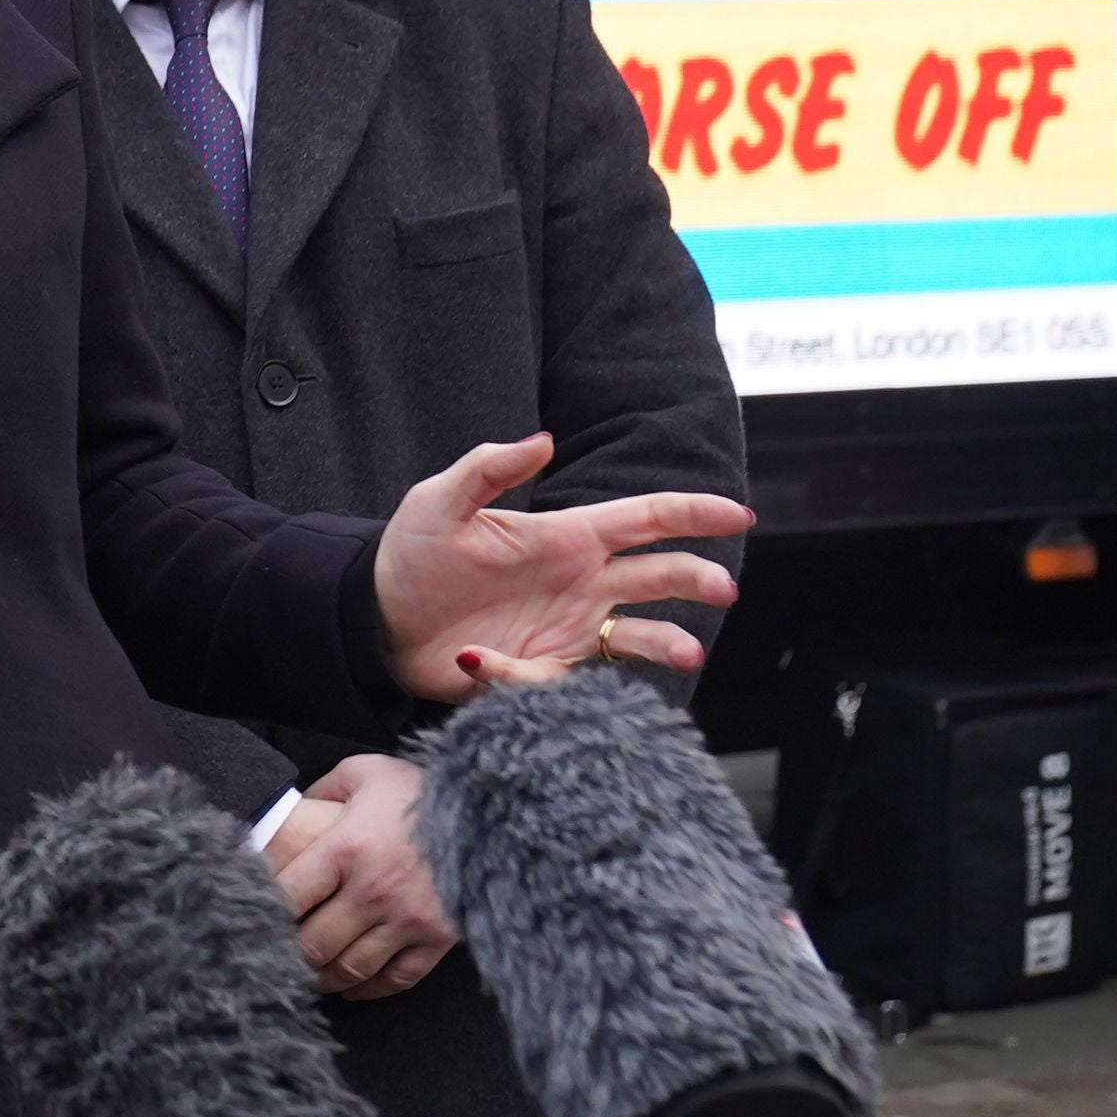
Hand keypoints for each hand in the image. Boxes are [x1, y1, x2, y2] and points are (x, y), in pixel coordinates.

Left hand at [263, 756, 453, 999]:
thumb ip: (326, 789)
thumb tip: (298, 807)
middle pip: (315, 943)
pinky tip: (353, 988)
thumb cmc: (423, 789)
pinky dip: (370, 989)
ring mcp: (406, 919)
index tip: (256, 916)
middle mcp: (373, 890)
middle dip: (291, 954)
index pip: (288, 895)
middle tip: (276, 956)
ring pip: (352, 968)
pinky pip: (397, 978)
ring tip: (309, 976)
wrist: (492, 809)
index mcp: (347, 848)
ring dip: (324, 978)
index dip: (266, 911)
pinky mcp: (437, 939)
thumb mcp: (367, 771)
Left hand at [374, 436, 747, 700]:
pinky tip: (479, 659)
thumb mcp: (439, 503)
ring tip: (687, 652)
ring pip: (637, 636)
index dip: (693, 513)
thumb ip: (489, 468)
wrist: (377, 620)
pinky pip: (558, 677)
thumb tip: (544, 439)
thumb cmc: (410, 556)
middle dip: (696, 579)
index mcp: (565, 536)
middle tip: (723, 588)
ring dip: (665, 643)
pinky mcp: (543, 669)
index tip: (739, 513)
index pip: (643, 519)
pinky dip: (524, 674)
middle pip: (658, 576)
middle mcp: (580, 582)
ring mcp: (567, 628)